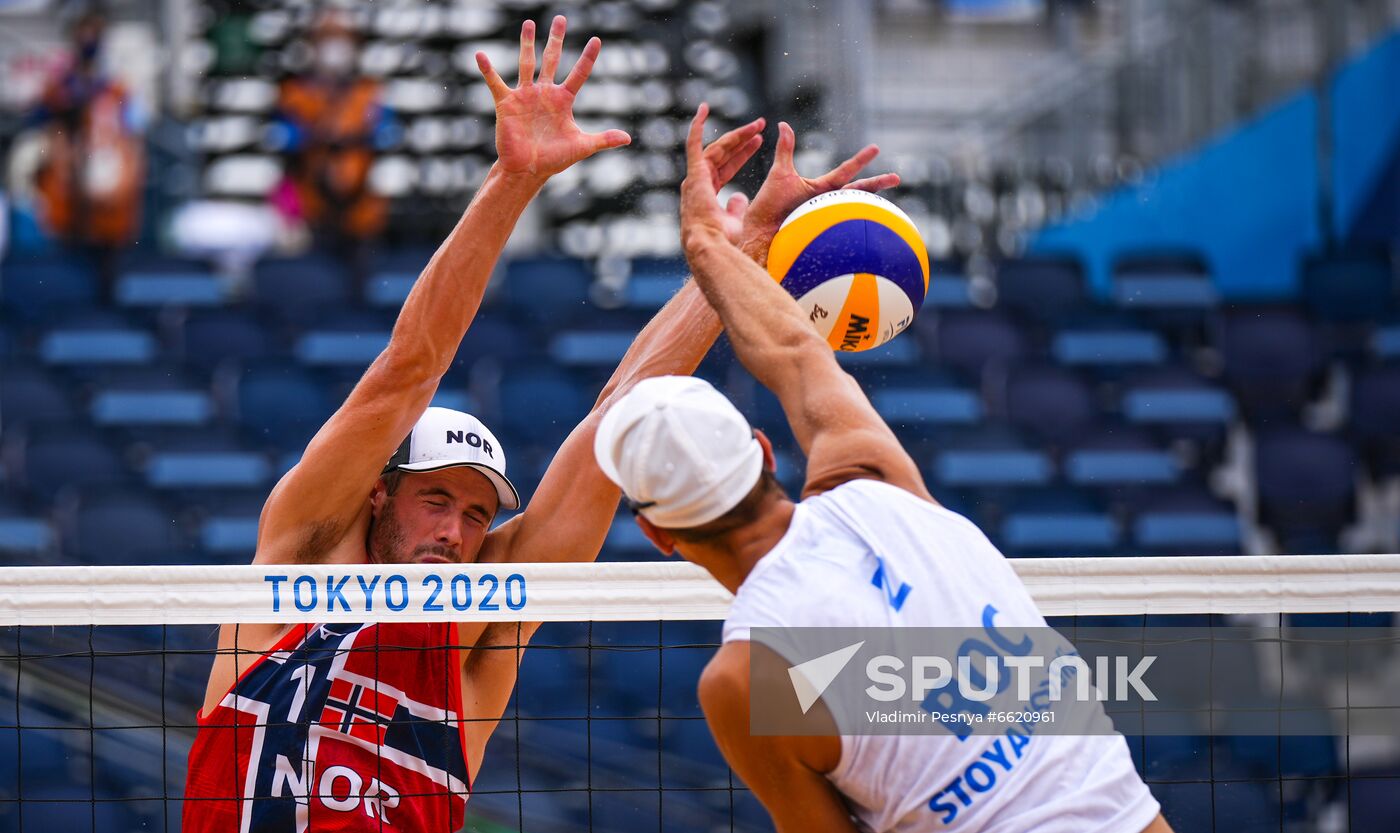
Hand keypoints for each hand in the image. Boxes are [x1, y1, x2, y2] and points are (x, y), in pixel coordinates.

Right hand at [476, 16, 630, 180]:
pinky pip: (496, 82)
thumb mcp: (581, 146)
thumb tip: (628, 139)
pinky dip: (488, 69)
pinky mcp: (507, 103)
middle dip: (556, 39)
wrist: (527, 169)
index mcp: (563, 100)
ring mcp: (525, 95)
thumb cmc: (554, 159)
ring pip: (526, 63)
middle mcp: (545, 93)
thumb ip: (603, 139)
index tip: (596, 40)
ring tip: (528, 23)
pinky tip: (480, 55)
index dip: (588, 57)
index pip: (579, 73)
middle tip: (560, 19)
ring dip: (526, 43)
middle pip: (551, 59)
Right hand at [680, 104, 765, 252]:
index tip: (758, 141)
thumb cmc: (723, 240)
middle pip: (723, 154)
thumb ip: (736, 208)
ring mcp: (695, 178)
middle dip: (742, 140)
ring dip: (737, 135)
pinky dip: (697, 126)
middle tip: (760, 126)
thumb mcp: (735, 220)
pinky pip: (693, 144)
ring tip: (757, 124)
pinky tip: (703, 109)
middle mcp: (699, 183)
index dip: (742, 154)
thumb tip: (739, 198)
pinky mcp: (694, 174)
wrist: (712, 245)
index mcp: (707, 194)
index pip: (726, 167)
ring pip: (717, 148)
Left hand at [741, 122, 900, 260]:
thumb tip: (784, 124)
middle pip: (858, 192)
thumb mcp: (780, 173)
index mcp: (821, 189)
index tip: (875, 148)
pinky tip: (863, 238)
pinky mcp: (819, 234)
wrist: (758, 231)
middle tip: (897, 177)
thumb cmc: (769, 205)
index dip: (860, 160)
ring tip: (886, 206)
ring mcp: (825, 219)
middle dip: (877, 184)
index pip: (845, 172)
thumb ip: (786, 149)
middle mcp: (827, 203)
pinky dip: (850, 234)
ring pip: (852, 212)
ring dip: (868, 209)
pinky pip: (838, 233)